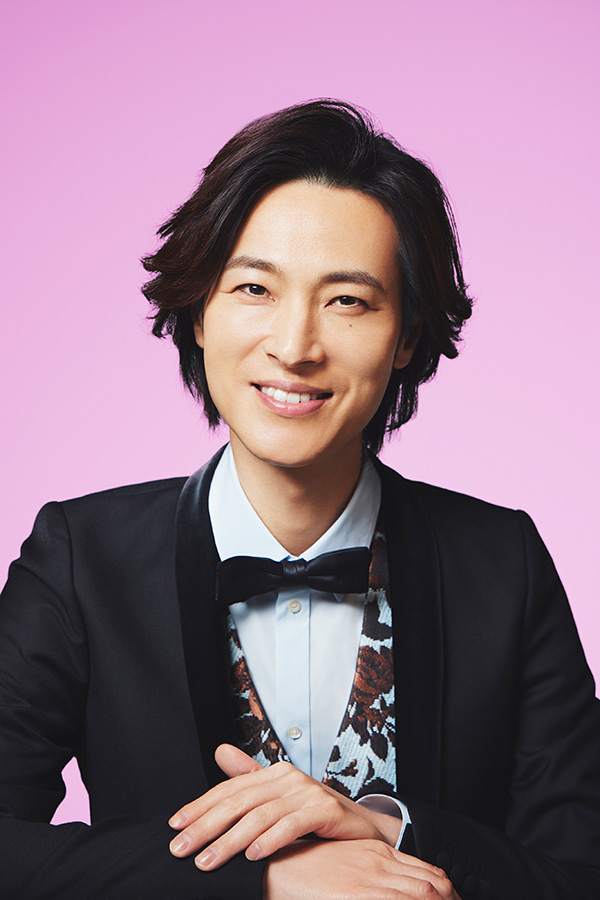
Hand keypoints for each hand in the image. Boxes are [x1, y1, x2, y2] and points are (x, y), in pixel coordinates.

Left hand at [168, 744, 402, 868]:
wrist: (362, 827)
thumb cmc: (315, 815)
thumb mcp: (280, 798)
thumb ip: (249, 778)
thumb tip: (219, 752)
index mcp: (273, 773)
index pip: (228, 789)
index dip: (200, 806)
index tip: (174, 827)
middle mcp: (288, 777)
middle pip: (238, 801)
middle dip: (206, 826)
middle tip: (181, 849)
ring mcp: (307, 791)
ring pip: (260, 816)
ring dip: (230, 841)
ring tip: (208, 861)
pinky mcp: (325, 809)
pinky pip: (292, 825)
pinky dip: (271, 840)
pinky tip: (252, 856)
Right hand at [264, 839, 460, 899]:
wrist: (273, 870)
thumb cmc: (304, 870)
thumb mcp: (343, 865)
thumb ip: (370, 875)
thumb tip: (395, 887)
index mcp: (377, 854)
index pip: (429, 873)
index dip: (450, 893)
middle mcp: (379, 864)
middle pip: (435, 885)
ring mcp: (371, 880)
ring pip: (424, 893)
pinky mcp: (358, 893)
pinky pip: (400, 898)